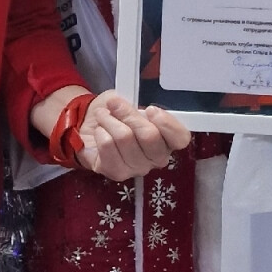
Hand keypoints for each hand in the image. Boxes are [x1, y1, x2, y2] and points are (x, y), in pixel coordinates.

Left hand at [76, 92, 190, 179]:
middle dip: (129, 114)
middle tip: (115, 104)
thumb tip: (137, 101)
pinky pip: (107, 146)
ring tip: (103, 115)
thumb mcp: (132, 100)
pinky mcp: (117, 172)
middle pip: (150, 136)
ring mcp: (138, 168)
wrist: (91, 125)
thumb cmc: (116, 113)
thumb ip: (141, 100)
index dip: (167, 123)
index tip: (150, 109)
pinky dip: (100, 132)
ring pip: (125, 138)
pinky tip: (100, 131)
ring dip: (109, 120)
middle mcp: (157, 157)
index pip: (180, 137)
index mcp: (168, 138)